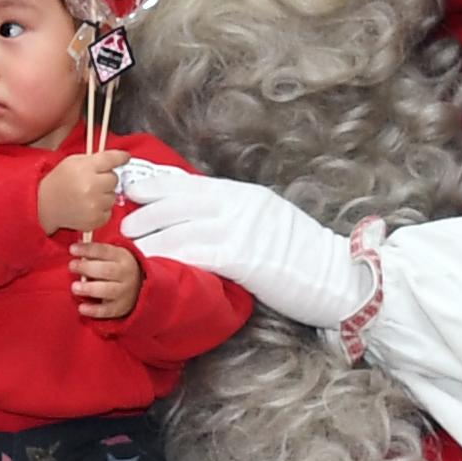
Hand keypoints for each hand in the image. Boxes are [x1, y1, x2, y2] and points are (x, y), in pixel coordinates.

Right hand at [36, 148, 128, 234]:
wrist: (45, 205)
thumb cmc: (60, 182)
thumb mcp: (73, 162)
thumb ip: (95, 159)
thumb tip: (119, 158)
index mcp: (85, 168)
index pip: (111, 159)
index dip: (120, 157)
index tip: (125, 157)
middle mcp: (91, 186)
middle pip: (114, 179)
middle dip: (106, 179)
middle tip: (92, 182)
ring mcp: (94, 205)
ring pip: (113, 196)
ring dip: (104, 195)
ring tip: (88, 196)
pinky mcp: (95, 219)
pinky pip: (110, 211)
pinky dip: (102, 209)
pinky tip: (88, 206)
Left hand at [71, 239, 139, 320]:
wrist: (139, 288)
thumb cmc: (117, 269)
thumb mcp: (112, 257)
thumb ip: (95, 253)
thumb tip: (75, 248)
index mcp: (122, 257)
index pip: (104, 251)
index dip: (88, 249)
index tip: (72, 249)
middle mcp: (126, 274)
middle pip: (107, 270)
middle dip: (87, 268)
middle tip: (72, 266)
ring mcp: (125, 292)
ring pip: (108, 290)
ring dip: (90, 288)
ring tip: (74, 287)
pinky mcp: (121, 308)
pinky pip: (107, 310)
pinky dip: (94, 310)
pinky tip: (81, 308)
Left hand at [115, 160, 365, 328]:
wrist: (336, 276)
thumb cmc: (302, 255)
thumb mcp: (267, 221)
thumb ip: (236, 215)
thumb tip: (202, 216)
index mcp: (245, 194)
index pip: (193, 184)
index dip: (159, 186)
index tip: (135, 189)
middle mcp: (241, 205)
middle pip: (181, 202)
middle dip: (148, 211)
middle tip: (124, 221)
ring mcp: (242, 229)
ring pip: (182, 229)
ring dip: (152, 239)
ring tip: (131, 248)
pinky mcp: (244, 258)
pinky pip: (198, 255)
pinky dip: (173, 258)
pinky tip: (155, 266)